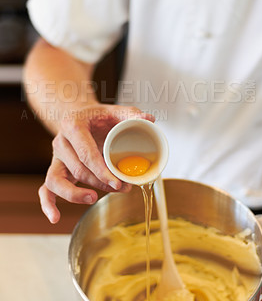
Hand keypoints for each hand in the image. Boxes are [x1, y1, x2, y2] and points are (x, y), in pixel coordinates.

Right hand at [38, 102, 154, 223]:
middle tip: (121, 188)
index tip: (118, 182)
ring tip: (94, 198)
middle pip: (76, 170)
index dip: (102, 171)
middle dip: (99, 183)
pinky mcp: (55, 169)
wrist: (79, 116)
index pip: (85, 153)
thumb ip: (131, 114)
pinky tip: (55, 217)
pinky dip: (47, 204)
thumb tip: (149, 119)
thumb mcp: (114, 110)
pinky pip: (45, 189)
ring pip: (55, 180)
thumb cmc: (97, 116)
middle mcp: (60, 142)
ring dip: (74, 194)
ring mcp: (56, 157)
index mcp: (73, 126)